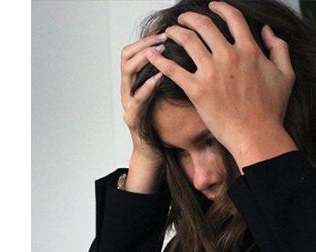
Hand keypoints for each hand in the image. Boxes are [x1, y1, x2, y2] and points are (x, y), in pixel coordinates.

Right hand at [120, 33, 166, 166]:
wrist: (154, 154)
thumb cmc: (163, 126)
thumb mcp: (166, 97)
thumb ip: (170, 79)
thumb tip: (189, 59)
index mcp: (134, 84)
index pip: (132, 52)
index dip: (145, 40)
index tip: (165, 33)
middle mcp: (127, 91)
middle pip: (126, 57)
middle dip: (145, 44)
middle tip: (164, 38)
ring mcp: (128, 104)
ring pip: (127, 73)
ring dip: (144, 59)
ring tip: (161, 52)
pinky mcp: (132, 119)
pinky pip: (137, 99)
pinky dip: (147, 86)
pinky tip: (159, 77)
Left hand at [146, 1, 296, 168]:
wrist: (257, 136)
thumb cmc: (272, 111)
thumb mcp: (286, 75)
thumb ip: (279, 48)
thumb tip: (268, 31)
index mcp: (249, 50)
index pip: (232, 18)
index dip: (221, 8)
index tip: (212, 6)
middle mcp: (229, 56)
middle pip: (204, 25)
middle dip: (190, 18)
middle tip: (183, 19)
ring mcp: (211, 73)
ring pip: (187, 41)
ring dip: (174, 32)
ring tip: (168, 32)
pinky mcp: (197, 91)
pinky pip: (173, 70)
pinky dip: (160, 60)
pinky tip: (152, 55)